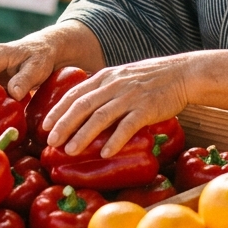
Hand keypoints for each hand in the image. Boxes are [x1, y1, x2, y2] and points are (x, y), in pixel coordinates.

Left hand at [44, 55, 190, 157]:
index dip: (58, 110)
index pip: (75, 93)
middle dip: (64, 124)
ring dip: (83, 135)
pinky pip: (127, 126)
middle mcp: (114, 85)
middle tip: (50, 142)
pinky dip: (115, 140)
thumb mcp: (122, 76)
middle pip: (82, 106)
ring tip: (70, 151)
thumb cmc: (151, 79)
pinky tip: (105, 154)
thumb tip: (84, 106)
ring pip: (100, 116)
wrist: (183, 74)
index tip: (44, 126)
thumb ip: (104, 88)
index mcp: (106, 77)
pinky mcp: (146, 108)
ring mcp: (130, 96)